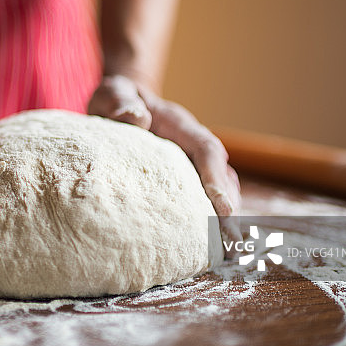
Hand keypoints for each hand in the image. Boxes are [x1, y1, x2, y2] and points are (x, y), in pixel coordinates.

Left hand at [88, 75, 241, 257]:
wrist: (121, 101)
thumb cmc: (116, 99)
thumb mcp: (113, 93)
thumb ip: (121, 102)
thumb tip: (137, 119)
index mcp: (179, 124)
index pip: (206, 149)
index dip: (216, 178)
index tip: (223, 207)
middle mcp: (193, 143)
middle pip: (221, 175)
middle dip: (229, 208)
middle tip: (232, 241)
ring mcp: (192, 160)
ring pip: (220, 188)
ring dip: (226, 217)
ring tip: (228, 251)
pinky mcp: (186, 175)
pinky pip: (204, 196)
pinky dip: (211, 217)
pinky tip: (209, 245)